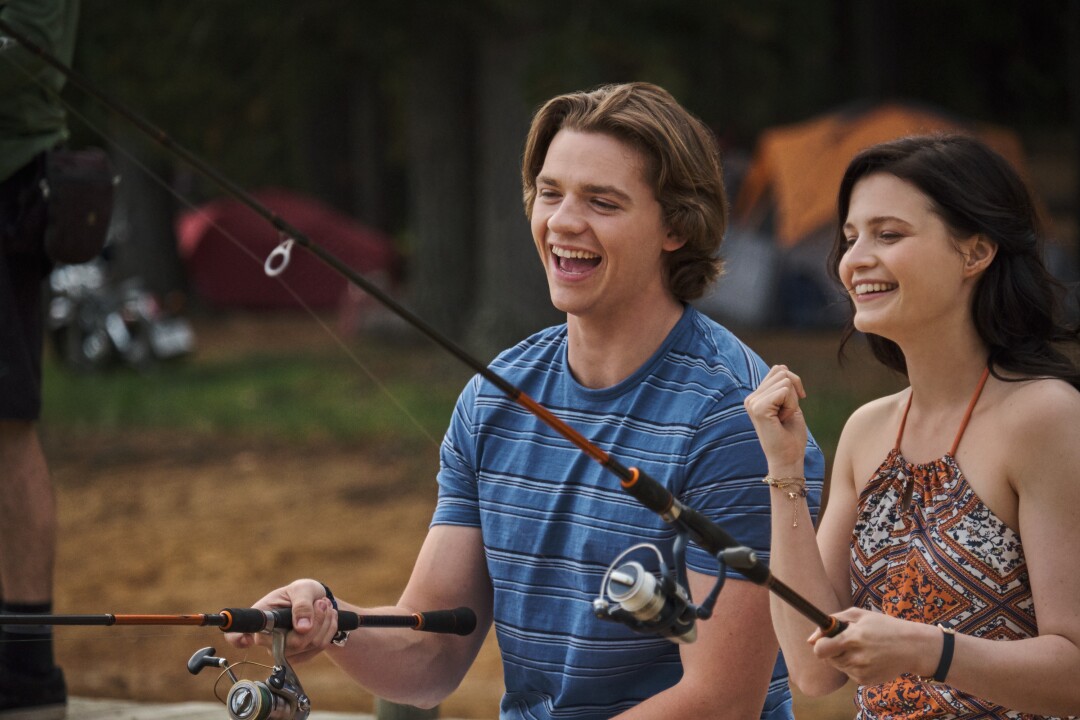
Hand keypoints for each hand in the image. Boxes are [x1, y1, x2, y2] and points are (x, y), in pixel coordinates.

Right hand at [224, 578, 340, 662]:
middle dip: (315, 621)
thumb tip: (303, 627)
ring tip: (325, 605)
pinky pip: (319, 647)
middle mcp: (268, 639)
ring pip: (309, 645)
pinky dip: (329, 629)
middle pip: (292, 643)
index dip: (237, 639)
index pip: (238, 635)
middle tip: (322, 603)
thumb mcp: (302, 589)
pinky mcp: (299, 656)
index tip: (244, 639)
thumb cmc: (303, 592)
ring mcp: (283, 650)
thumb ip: (302, 605)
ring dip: (325, 622)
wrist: (319, 602)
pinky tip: (328, 616)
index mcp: (262, 618)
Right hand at [743, 365, 808, 470]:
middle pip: (782, 371)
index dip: (793, 385)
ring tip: (784, 418)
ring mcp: (753, 403)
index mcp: (755, 397)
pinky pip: (785, 391)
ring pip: (785, 380)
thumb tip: (782, 368)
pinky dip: (791, 405)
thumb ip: (783, 386)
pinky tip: (783, 419)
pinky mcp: (759, 408)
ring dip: (792, 400)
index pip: (778, 370)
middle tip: (787, 414)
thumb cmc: (791, 436)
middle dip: (794, 392)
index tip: (791, 407)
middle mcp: (751, 398)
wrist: (788, 459)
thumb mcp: (788, 404)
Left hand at [807, 608, 939, 685]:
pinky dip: (854, 666)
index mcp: (853, 638)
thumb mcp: (859, 615)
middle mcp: (856, 657)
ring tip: (862, 649)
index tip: (826, 640)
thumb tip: (809, 640)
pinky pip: (849, 673)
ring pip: (838, 666)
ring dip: (843, 657)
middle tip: (848, 642)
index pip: (820, 649)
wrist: (912, 647)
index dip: (819, 644)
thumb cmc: (884, 626)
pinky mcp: (866, 681)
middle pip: (827, 659)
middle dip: (832, 649)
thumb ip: (832, 621)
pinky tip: (869, 658)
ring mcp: (861, 672)